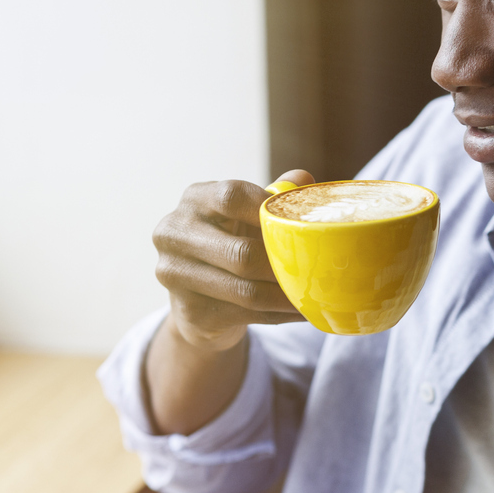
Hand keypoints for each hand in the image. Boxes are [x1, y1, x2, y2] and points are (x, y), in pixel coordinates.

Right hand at [153, 169, 314, 352]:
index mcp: (195, 199)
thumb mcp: (246, 216)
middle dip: (285, 265)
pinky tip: (300, 312)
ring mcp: (174, 273)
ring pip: (246, 291)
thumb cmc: (230, 243)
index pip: (232, 196)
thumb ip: (272, 196)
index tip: (300, 225)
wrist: (196, 300)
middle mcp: (175, 232)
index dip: (269, 211)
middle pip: (242, 252)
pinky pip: (247, 315)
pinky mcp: (188, 310)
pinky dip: (280, 315)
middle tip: (319, 272)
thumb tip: (304, 177)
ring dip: (287, 297)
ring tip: (315, 296)